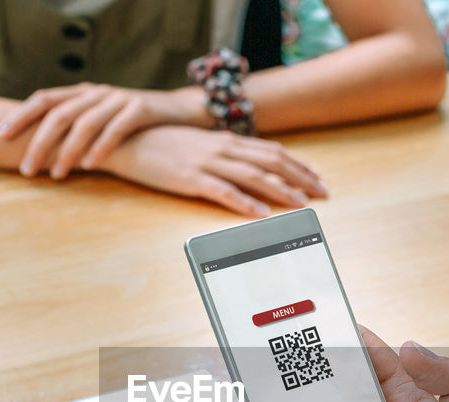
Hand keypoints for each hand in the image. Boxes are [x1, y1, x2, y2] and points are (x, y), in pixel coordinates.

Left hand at [0, 83, 207, 176]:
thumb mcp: (101, 119)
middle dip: (39, 142)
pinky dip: (101, 147)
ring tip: (58, 175)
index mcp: (82, 93)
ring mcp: (118, 99)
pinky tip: (90, 165)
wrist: (180, 112)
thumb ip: (76, 127)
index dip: (20, 116)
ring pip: (85, 123)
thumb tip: (41, 150)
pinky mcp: (140, 109)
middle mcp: (96, 92)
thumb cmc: (134, 124)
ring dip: (68, 151)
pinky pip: (116, 128)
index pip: (43, 99)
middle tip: (27, 170)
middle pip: (59, 114)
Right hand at [95, 125, 326, 216]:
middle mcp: (222, 148)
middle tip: (322, 193)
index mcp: (226, 140)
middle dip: (300, 178)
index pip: (272, 151)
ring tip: (301, 204)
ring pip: (253, 176)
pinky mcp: (191, 179)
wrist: (126, 140)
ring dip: (280, 191)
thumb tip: (246, 166)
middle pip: (271, 162)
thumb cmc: (162, 145)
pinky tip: (261, 213)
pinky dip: (244, 202)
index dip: (298, 166)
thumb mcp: (198, 146)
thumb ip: (223, 154)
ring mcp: (207, 163)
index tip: (316, 179)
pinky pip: (223, 191)